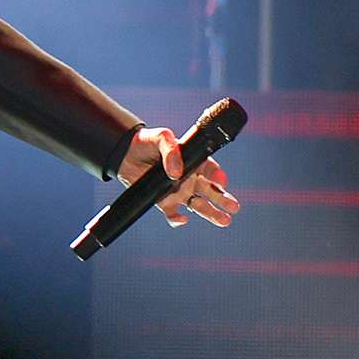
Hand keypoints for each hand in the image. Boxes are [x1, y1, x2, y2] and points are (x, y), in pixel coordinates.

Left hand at [116, 126, 240, 227]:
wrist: (125, 153)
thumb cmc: (147, 142)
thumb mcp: (161, 137)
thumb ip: (171, 150)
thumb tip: (177, 173)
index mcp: (193, 161)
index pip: (211, 170)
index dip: (218, 176)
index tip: (221, 181)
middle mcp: (189, 179)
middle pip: (211, 191)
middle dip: (223, 199)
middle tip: (234, 207)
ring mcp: (178, 191)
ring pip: (198, 205)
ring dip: (211, 213)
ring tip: (225, 221)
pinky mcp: (163, 201)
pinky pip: (173, 214)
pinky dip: (177, 219)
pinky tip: (182, 219)